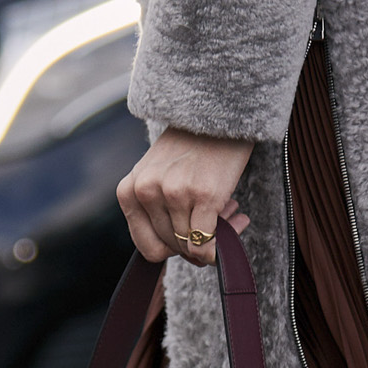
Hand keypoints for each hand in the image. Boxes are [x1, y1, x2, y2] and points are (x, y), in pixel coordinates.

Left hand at [117, 126, 253, 265]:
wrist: (217, 115)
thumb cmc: (189, 148)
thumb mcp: (156, 175)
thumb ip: (154, 210)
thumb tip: (180, 252)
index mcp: (129, 190)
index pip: (148, 247)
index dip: (171, 251)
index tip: (189, 240)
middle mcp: (147, 192)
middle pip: (172, 247)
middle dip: (195, 242)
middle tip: (216, 221)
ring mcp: (174, 193)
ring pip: (191, 246)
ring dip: (215, 236)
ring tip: (228, 211)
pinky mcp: (204, 195)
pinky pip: (207, 243)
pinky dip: (222, 245)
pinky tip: (238, 220)